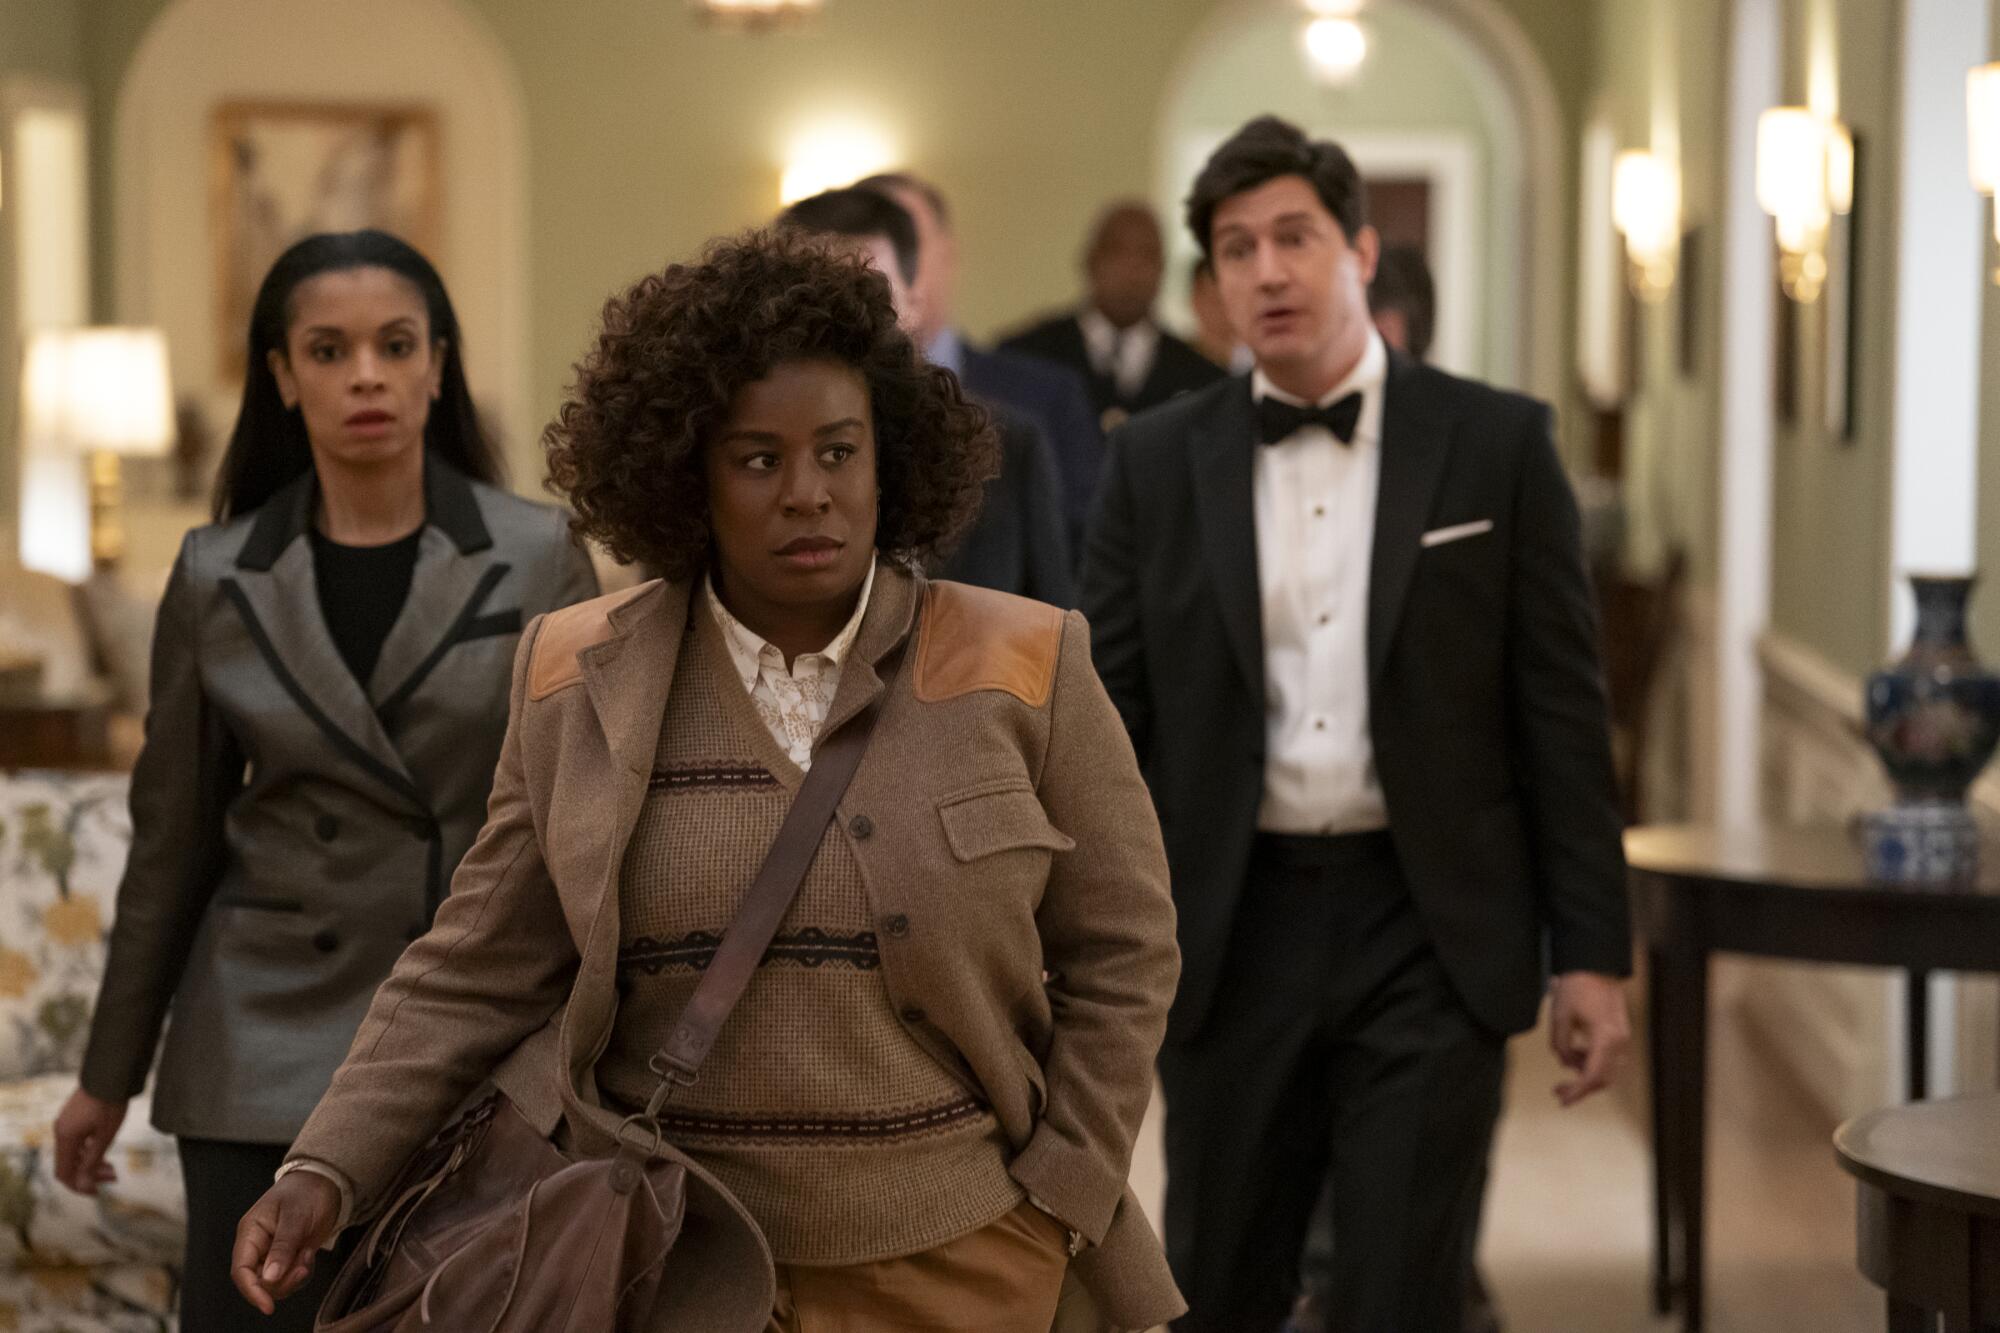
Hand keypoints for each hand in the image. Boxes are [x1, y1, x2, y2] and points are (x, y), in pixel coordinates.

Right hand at [53, 1086, 126, 1194]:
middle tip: (113, 1177)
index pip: (64, 1173)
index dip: (78, 1186)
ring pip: (74, 1153)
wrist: (110, 1074)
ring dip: (91, 1163)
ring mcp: (66, 1124)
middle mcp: (61, 1131)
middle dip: (89, 1175)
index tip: (97, 1192)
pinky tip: (105, 1152)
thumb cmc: (109, 1103)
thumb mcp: (105, 1135)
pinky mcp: (73, 1118)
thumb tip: (82, 1184)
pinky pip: (77, 1142)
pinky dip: (90, 1150)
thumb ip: (92, 1160)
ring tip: (113, 1168)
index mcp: (65, 1137)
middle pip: (69, 1164)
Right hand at [232, 1173, 341, 1314]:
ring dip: (294, 1276)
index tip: (268, 1306)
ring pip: (276, 1283)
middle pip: (260, 1282)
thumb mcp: (296, 1216)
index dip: (252, 1291)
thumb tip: (269, 1278)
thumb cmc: (306, 1192)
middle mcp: (258, 1246)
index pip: (242, 1271)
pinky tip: (309, 1252)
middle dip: (282, 1281)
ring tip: (307, 1252)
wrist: (326, 1182)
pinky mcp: (288, 1257)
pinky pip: (291, 1277)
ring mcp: (273, 1253)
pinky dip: (302, 1272)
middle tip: (303, 1266)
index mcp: (250, 1233)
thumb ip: (283, 1247)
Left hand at [1548, 971, 1629, 1106]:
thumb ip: (1561, 1045)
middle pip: (1603, 1078)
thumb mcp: (1560, 1017)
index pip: (1593, 1076)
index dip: (1577, 1092)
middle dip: (1581, 1087)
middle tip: (1559, 1091)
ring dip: (1586, 1074)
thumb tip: (1566, 1063)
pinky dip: (1593, 1061)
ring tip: (1565, 1071)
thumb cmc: (1577, 986)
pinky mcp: (1620, 1032)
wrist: (1595, 965)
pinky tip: (1575, 1055)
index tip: (1563, 1100)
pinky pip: (1609, 1057)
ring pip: (1608, 1069)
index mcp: (1606, 1038)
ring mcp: (1623, 1037)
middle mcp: (1619, 1041)